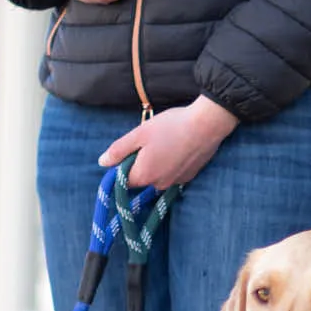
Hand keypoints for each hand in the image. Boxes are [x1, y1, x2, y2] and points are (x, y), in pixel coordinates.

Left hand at [98, 96, 239, 187]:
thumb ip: (119, 150)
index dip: (123, 165)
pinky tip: (177, 148)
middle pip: (142, 178)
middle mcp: (158, 185)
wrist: (208, 125)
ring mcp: (176, 182)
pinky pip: (172, 174)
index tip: (130, 149)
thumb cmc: (171, 127)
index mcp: (144, 176)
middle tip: (150, 141)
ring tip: (166, 142)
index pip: (124, 179)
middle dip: (141, 163)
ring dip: (157, 163)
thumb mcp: (139, 134)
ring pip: (158, 176)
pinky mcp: (189, 177)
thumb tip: (102, 162)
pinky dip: (171, 164)